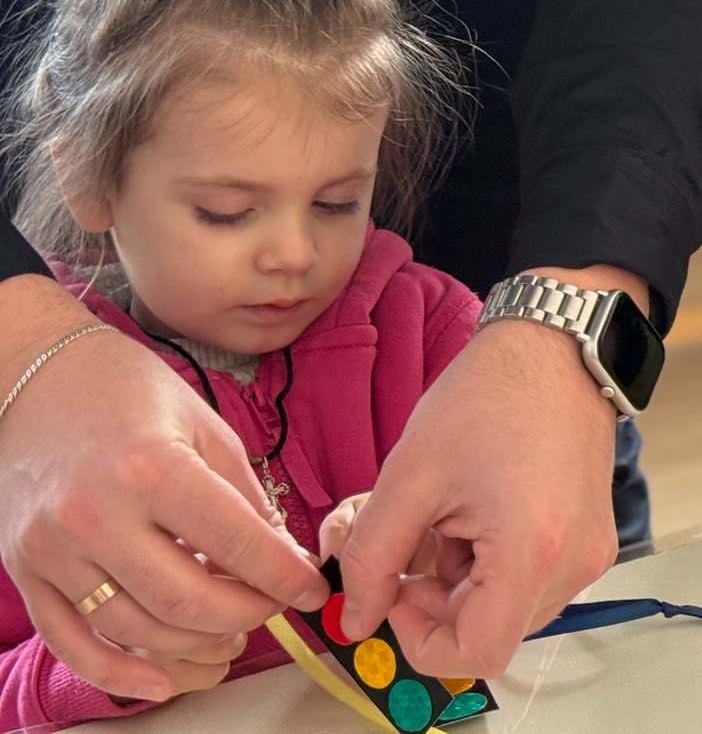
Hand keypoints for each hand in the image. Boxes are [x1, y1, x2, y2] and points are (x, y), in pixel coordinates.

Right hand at [0, 278, 326, 702]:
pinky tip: (160, 680)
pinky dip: (117, 671)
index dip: (283, 575)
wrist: (34, 379)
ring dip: (192, 645)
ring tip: (232, 636)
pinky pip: (70, 641)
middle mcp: (94, 514)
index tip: (313, 589)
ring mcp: (52, 549)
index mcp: (150, 468)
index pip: (234, 542)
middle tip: (274, 609)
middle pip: (183, 598)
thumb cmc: (127, 392)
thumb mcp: (205, 425)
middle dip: (245, 614)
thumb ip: (244, 495)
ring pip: (133, 627)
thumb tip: (282, 556)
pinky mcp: (25, 571)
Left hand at [336, 316, 617, 676]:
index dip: (422, 640)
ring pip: (510, 609)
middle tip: (412, 547)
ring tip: (448, 520)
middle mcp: (574, 563)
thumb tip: (359, 616)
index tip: (396, 596)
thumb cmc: (492, 395)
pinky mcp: (593, 537)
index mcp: (532, 552)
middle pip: (492, 631)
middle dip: (438, 603)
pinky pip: (534, 580)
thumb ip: (372, 558)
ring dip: (464, 583)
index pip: (476, 654)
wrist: (557, 345)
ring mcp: (591, 551)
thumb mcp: (410, 476)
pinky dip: (494, 564)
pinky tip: (478, 512)